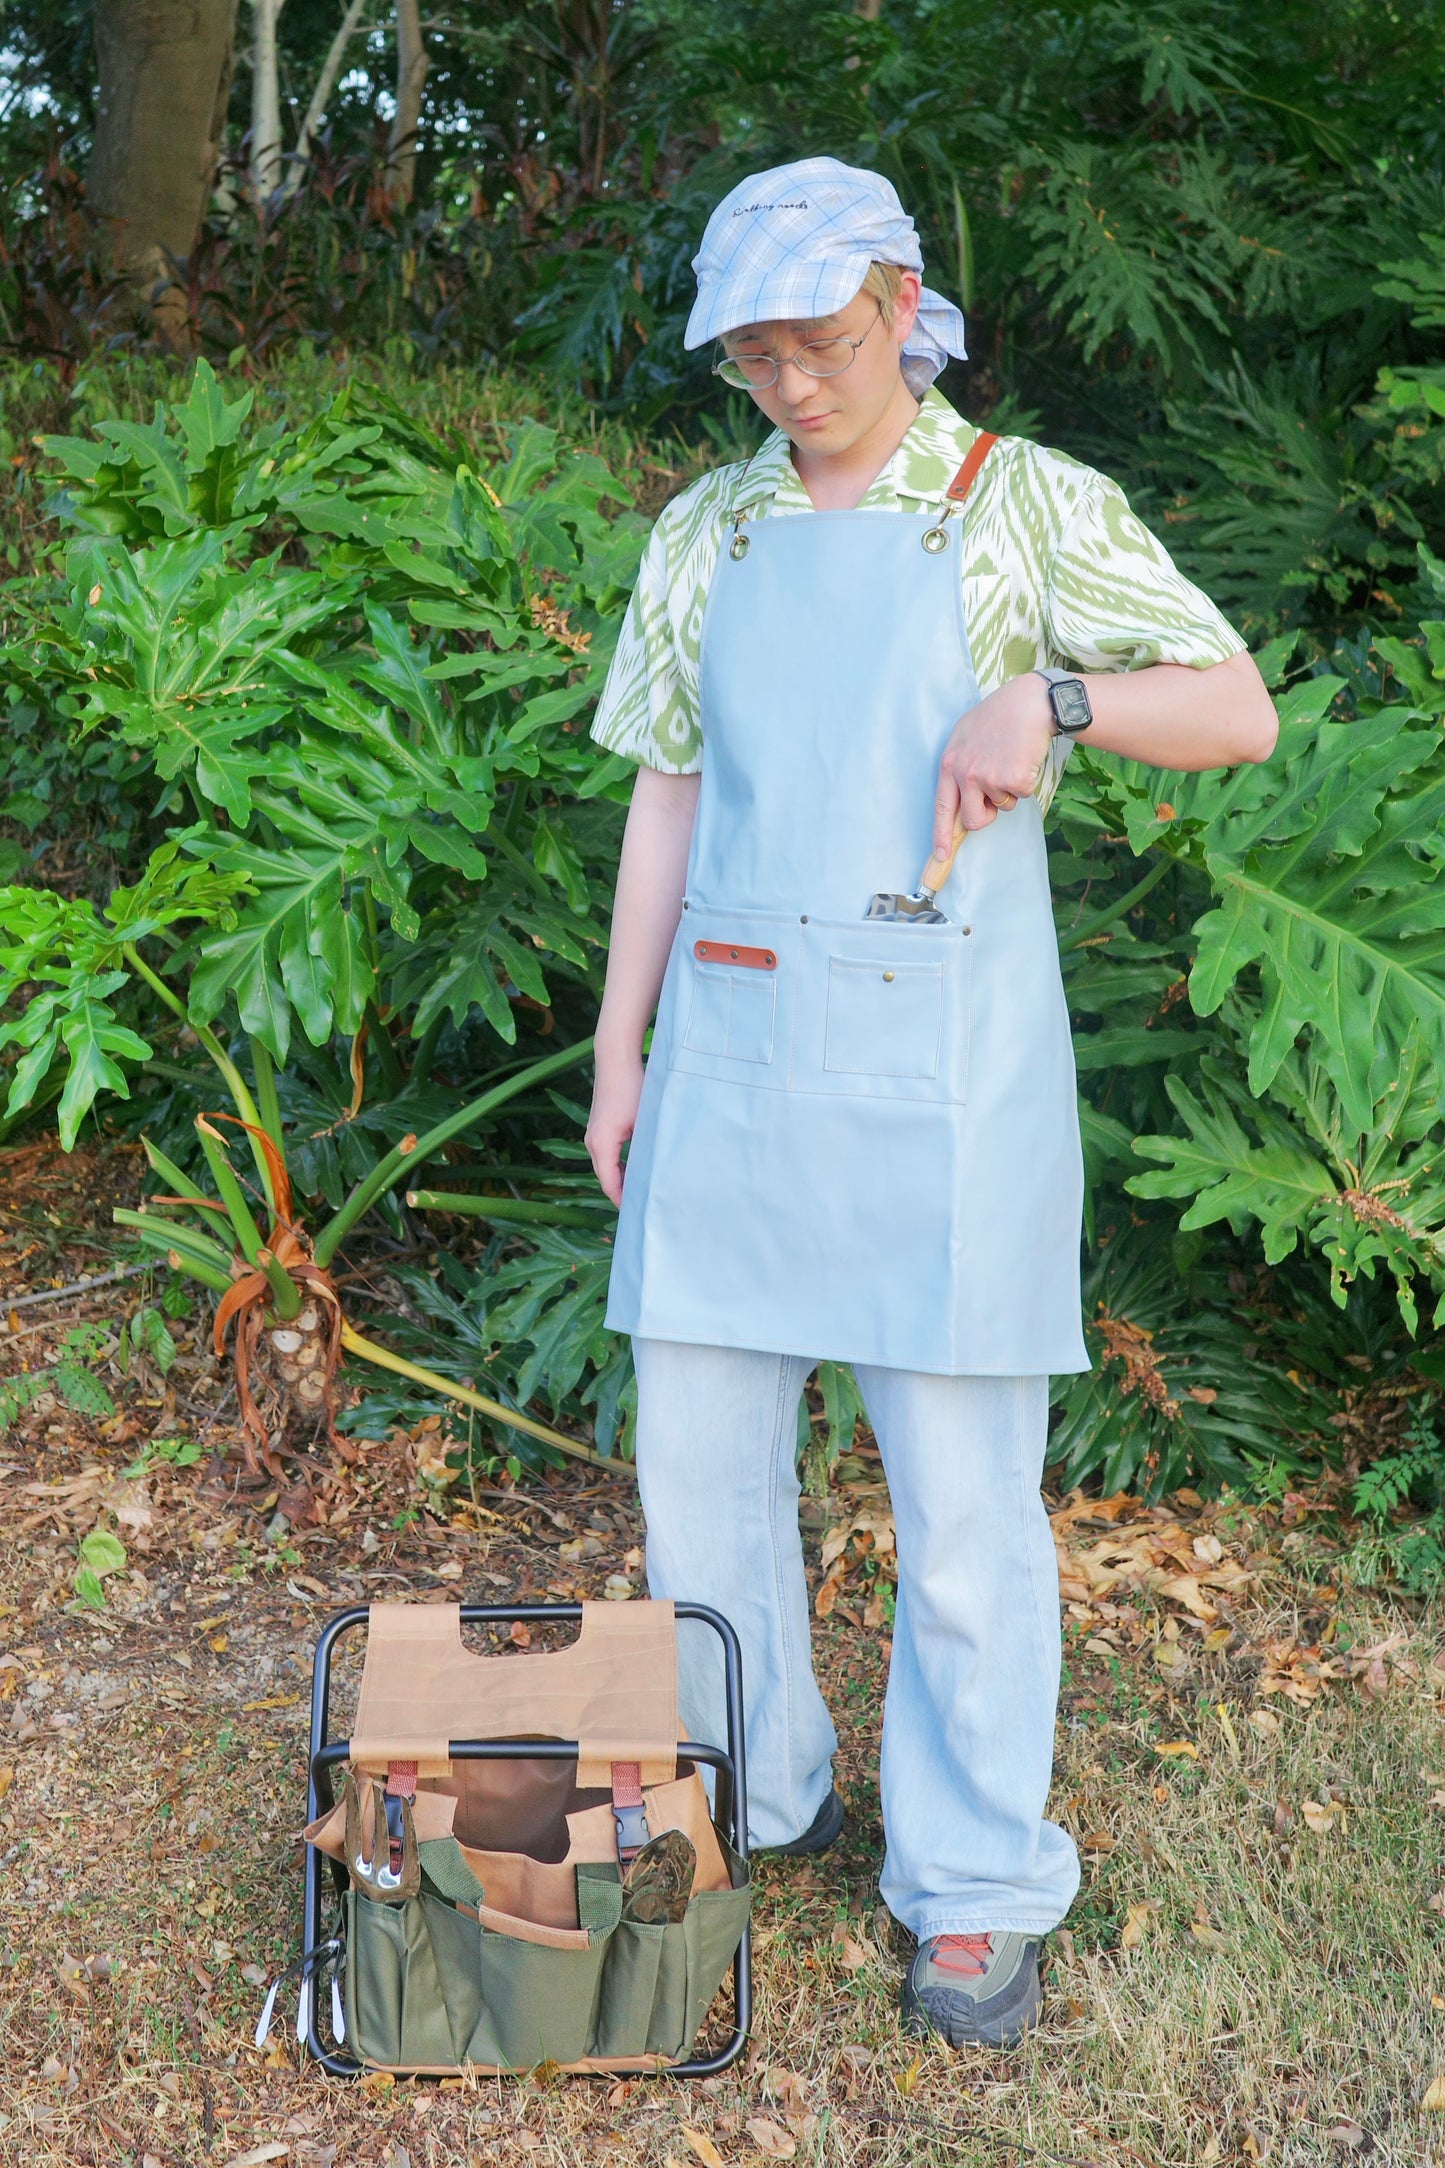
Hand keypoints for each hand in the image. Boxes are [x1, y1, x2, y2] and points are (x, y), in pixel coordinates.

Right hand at [585, 1044, 644, 1206]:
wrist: (615, 1059)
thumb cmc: (633, 1087)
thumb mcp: (645, 1120)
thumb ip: (648, 1147)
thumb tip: (657, 1172)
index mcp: (602, 1144)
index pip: (610, 1183)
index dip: (623, 1201)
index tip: (638, 1213)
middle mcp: (592, 1142)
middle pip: (605, 1177)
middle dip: (622, 1193)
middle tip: (643, 1208)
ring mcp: (592, 1135)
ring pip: (605, 1167)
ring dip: (620, 1180)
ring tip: (640, 1193)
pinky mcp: (598, 1128)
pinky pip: (606, 1156)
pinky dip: (617, 1167)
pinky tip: (634, 1172)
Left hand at [933, 672, 1055, 854]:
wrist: (1028, 703)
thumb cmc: (998, 716)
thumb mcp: (964, 737)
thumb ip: (959, 767)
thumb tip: (961, 799)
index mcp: (950, 763)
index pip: (942, 807)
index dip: (941, 834)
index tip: (941, 855)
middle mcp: (965, 773)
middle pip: (974, 820)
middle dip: (987, 815)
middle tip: (996, 794)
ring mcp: (989, 777)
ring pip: (1002, 807)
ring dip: (1009, 791)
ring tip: (1010, 761)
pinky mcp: (1014, 779)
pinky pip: (1022, 796)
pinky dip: (1026, 782)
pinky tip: (1023, 759)